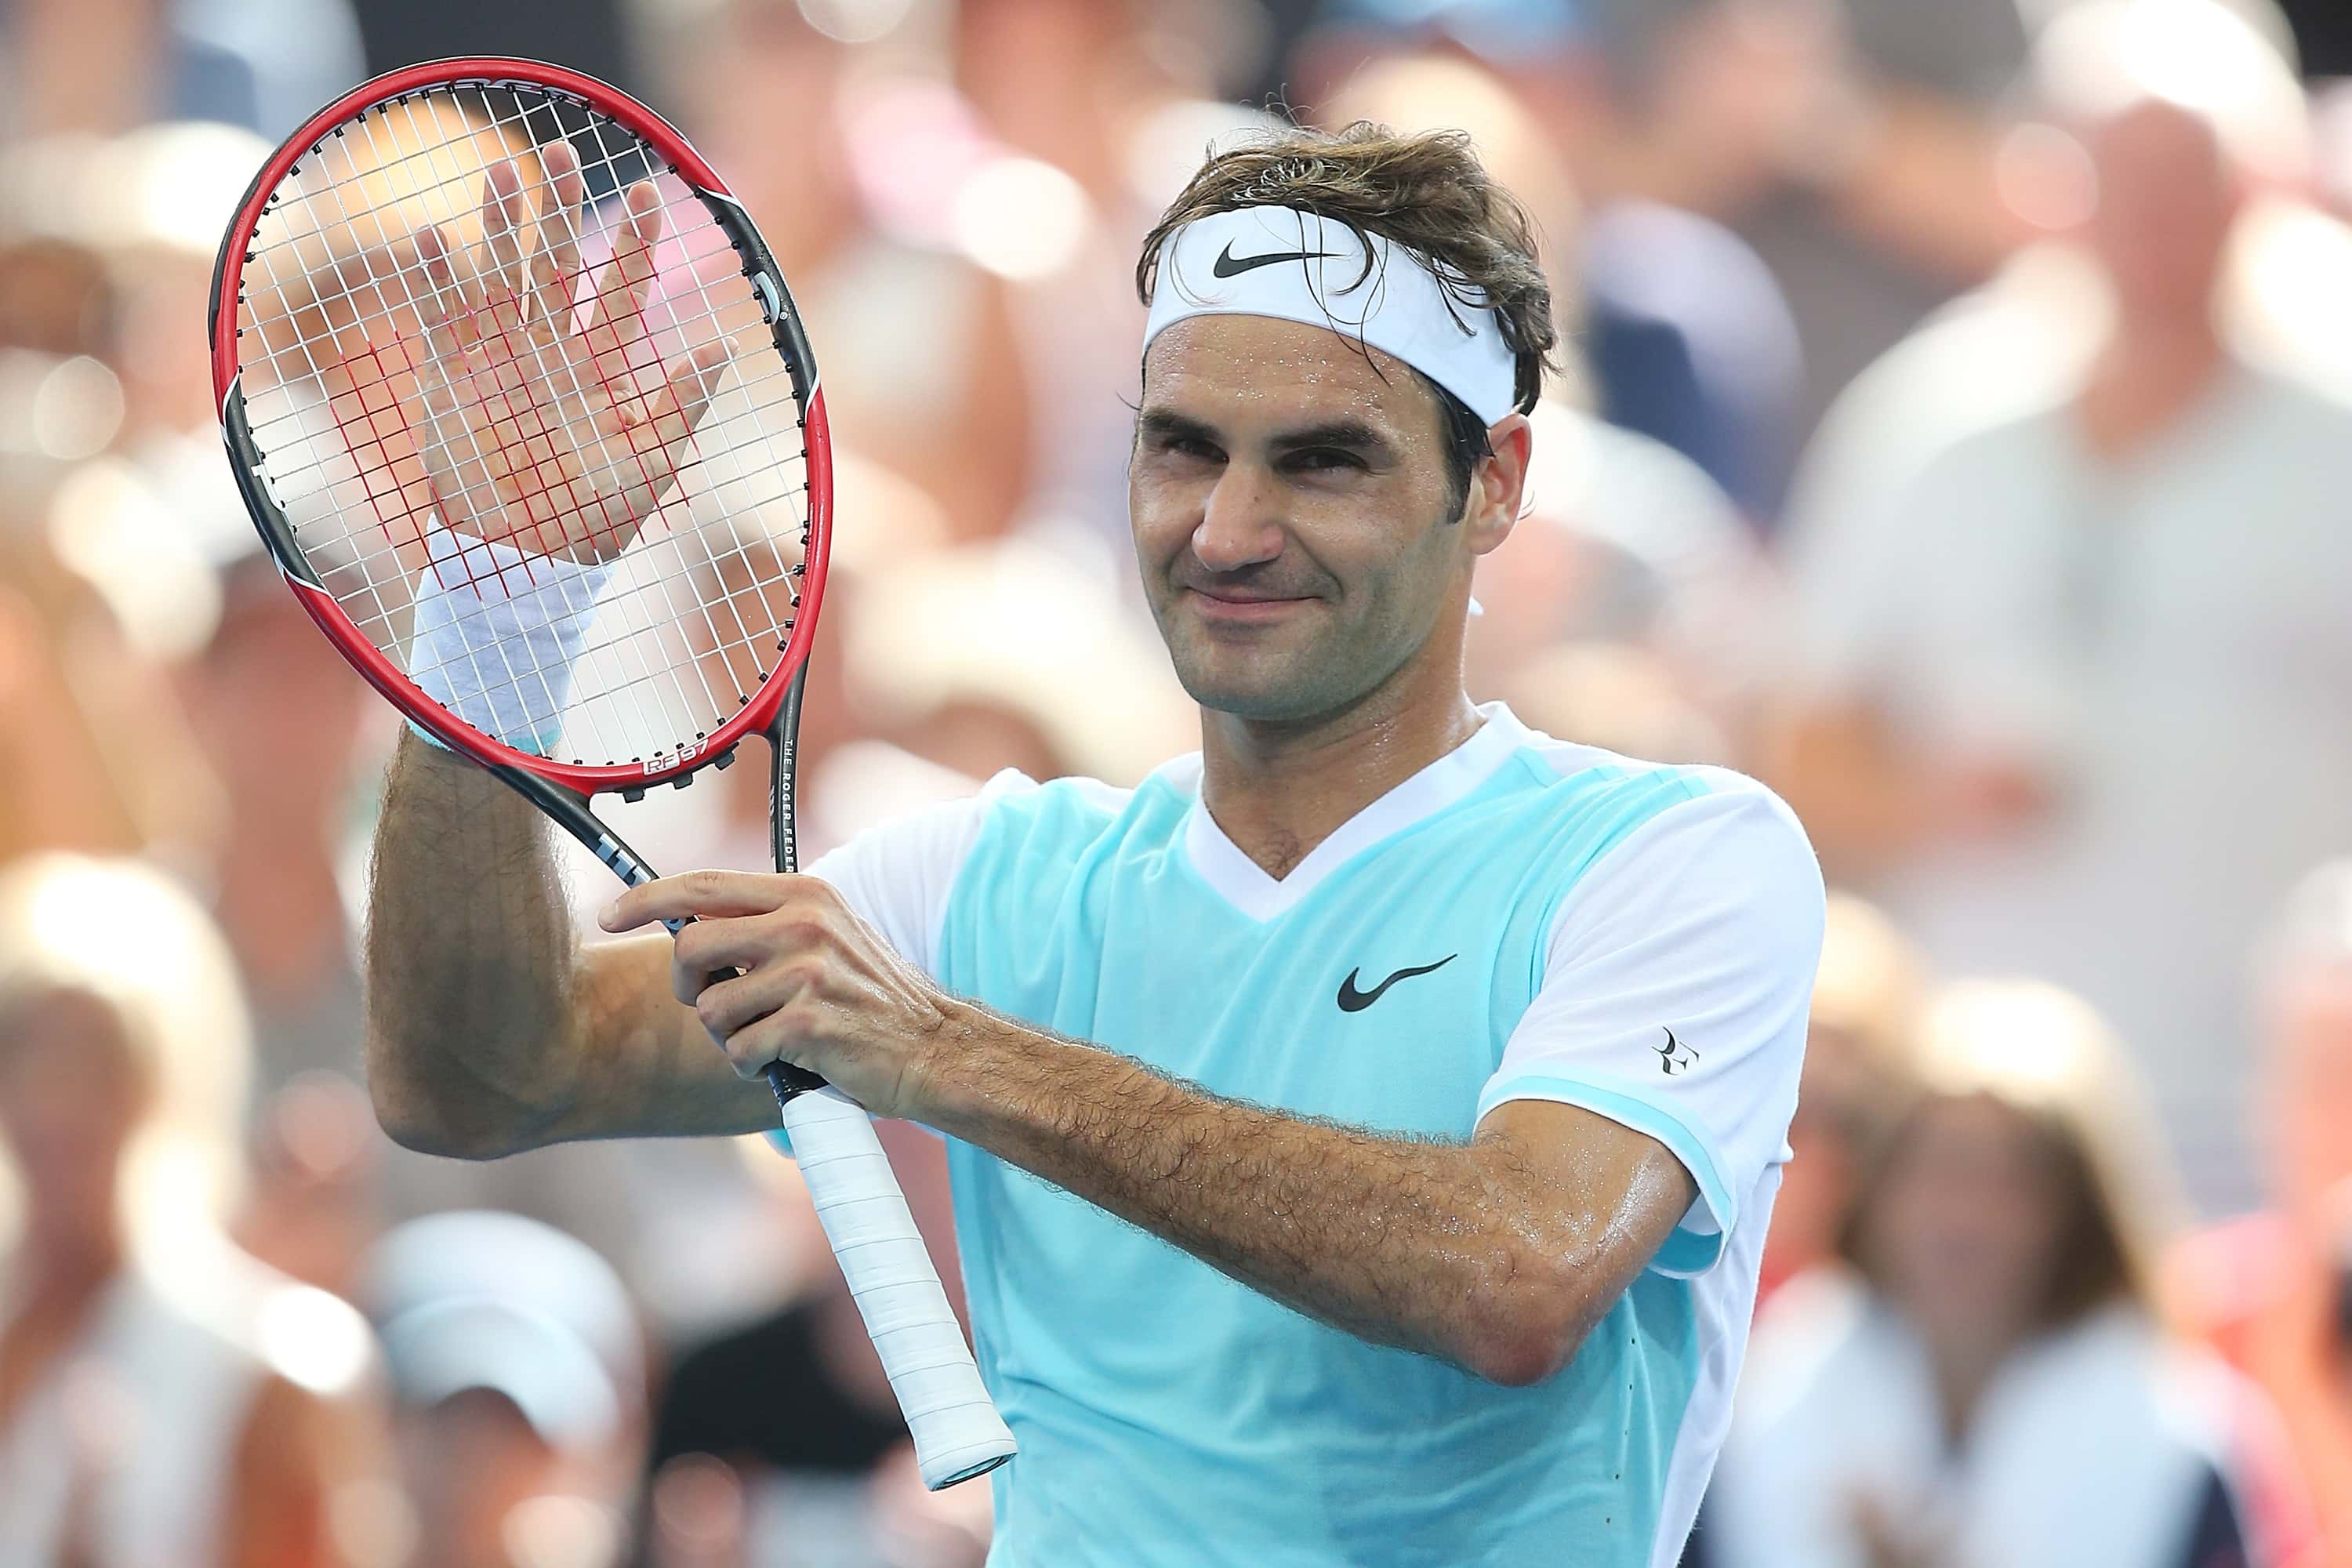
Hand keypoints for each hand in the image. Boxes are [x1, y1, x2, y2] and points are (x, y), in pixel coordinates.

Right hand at [406, 144, 732, 562]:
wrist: (524, 563)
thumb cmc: (592, 520)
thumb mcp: (652, 460)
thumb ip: (681, 400)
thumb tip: (724, 342)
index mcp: (604, 367)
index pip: (624, 289)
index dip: (637, 242)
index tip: (651, 191)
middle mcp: (552, 352)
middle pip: (557, 263)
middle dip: (559, 209)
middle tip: (562, 151)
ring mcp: (501, 359)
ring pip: (500, 275)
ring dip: (498, 225)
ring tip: (500, 171)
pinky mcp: (454, 378)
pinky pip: (444, 319)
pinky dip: (437, 280)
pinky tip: (434, 237)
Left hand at [601, 871, 958, 1119]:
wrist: (934, 1048)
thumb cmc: (869, 1000)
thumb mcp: (826, 938)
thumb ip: (766, 925)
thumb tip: (686, 927)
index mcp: (804, 894)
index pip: (703, 885)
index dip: (646, 899)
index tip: (609, 915)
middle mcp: (803, 923)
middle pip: (691, 946)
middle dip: (687, 987)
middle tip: (713, 1006)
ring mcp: (807, 971)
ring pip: (711, 1007)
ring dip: (729, 1035)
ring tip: (770, 1038)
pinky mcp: (808, 1021)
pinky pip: (737, 1049)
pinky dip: (751, 1065)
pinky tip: (788, 1061)